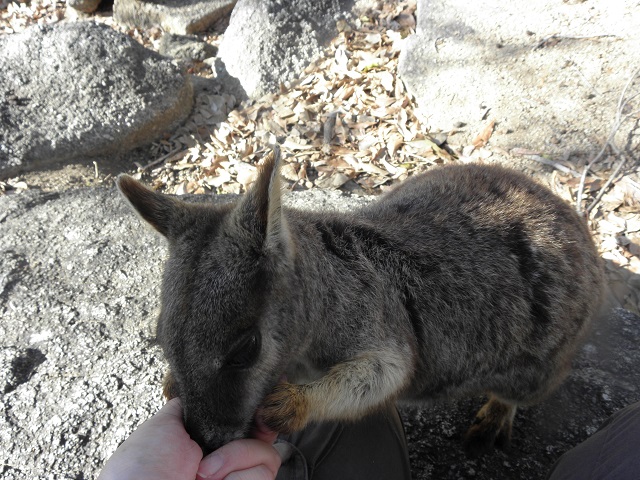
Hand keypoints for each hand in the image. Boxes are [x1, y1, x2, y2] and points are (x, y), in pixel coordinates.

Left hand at [98, 398, 281, 479]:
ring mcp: (236, 478)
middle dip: (256, 425)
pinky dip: (236, 475)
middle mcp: (226, 459)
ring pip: (266, 453)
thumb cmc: (139, 471)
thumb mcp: (162, 425)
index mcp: (208, 440)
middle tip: (230, 434)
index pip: (247, 421)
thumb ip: (188, 406)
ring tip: (202, 472)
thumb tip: (211, 390)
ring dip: (233, 456)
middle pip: (265, 432)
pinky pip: (262, 473)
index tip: (258, 404)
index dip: (257, 410)